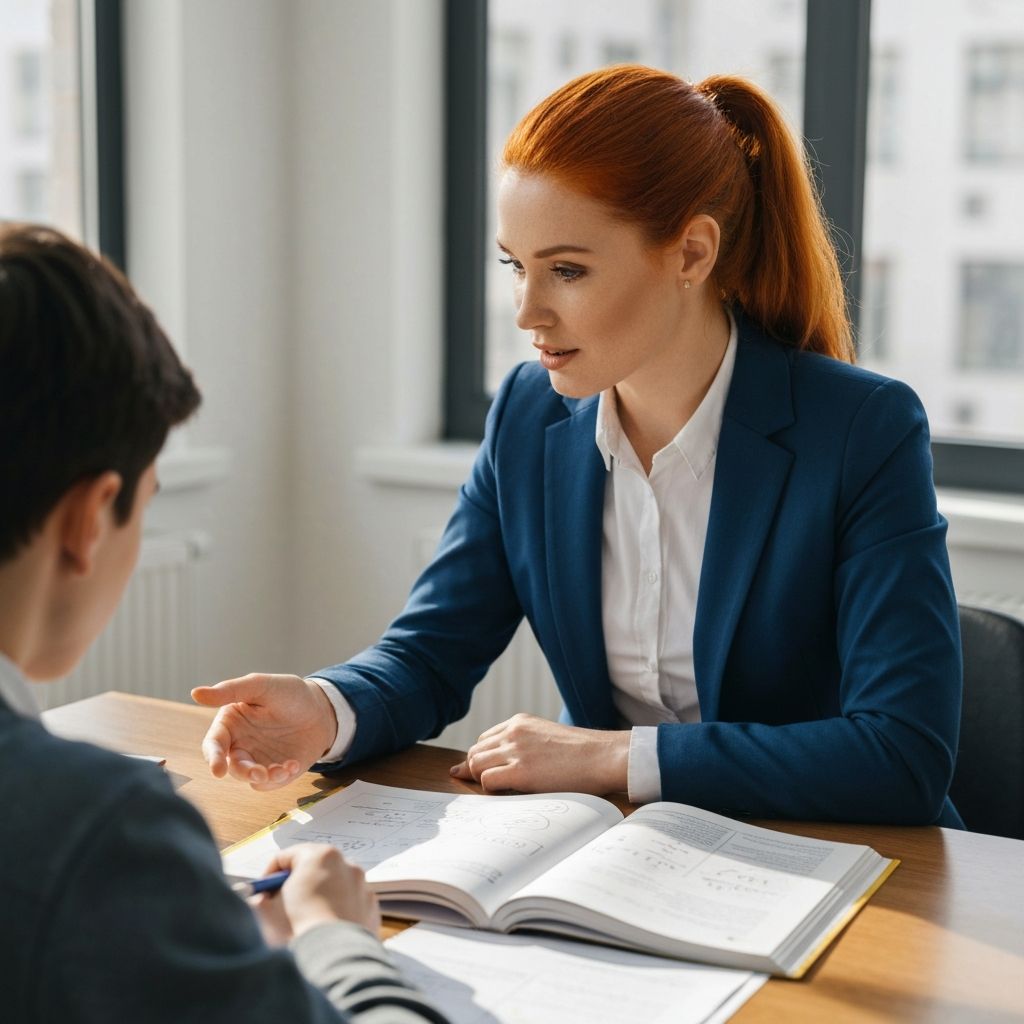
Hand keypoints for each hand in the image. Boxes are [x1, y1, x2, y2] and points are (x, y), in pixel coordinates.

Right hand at [191, 673, 336, 789]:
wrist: (322, 709)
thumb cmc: (288, 693)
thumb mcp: (261, 686)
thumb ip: (230, 690)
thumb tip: (195, 693)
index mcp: (231, 724)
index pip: (214, 743)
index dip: (213, 757)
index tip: (217, 770)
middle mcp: (240, 744)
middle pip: (231, 766)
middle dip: (243, 772)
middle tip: (259, 772)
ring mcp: (258, 760)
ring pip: (250, 777)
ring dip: (263, 777)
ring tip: (281, 769)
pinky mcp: (275, 771)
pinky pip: (270, 782)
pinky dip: (280, 778)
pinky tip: (293, 764)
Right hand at [250, 843, 379, 945]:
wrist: (333, 961)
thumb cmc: (296, 930)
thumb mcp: (264, 911)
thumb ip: (259, 899)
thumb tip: (260, 900)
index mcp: (320, 855)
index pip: (286, 857)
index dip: (268, 876)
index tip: (262, 894)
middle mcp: (347, 864)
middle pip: (313, 870)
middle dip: (295, 886)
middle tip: (280, 907)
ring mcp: (363, 887)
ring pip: (333, 887)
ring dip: (319, 899)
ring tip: (305, 922)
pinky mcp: (372, 909)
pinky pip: (350, 905)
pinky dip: (338, 914)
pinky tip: (326, 932)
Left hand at [449, 713, 629, 794]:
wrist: (603, 756)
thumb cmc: (582, 753)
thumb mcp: (547, 737)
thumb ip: (524, 745)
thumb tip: (504, 763)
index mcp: (519, 722)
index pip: (484, 740)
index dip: (484, 759)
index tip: (491, 772)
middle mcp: (513, 732)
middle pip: (474, 753)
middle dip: (477, 770)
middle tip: (494, 786)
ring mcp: (515, 751)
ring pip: (475, 766)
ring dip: (483, 780)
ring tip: (504, 790)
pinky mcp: (520, 772)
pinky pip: (487, 781)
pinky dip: (492, 791)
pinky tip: (509, 794)